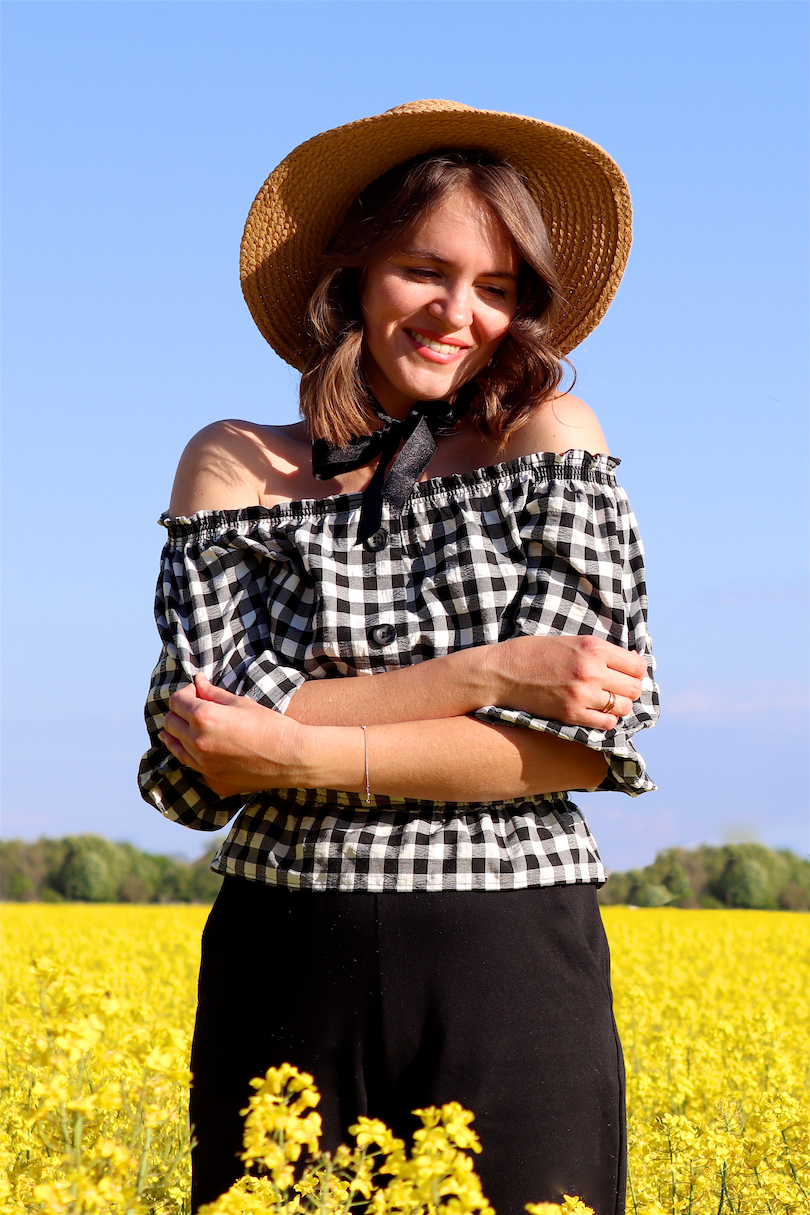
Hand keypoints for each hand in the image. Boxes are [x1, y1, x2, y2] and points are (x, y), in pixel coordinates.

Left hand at [159, 675, 314, 795]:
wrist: (291, 758)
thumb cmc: (270, 726)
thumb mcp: (241, 703)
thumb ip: (213, 693)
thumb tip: (198, 681)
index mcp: (204, 718)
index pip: (176, 701)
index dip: (185, 693)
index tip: (197, 691)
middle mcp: (198, 742)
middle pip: (170, 723)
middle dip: (179, 711)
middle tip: (195, 706)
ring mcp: (203, 764)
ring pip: (174, 745)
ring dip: (179, 732)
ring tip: (194, 725)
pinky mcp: (211, 778)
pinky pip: (189, 763)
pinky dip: (189, 751)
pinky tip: (202, 745)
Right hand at [486, 635, 646, 729]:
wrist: (501, 673)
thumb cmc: (533, 653)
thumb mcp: (569, 641)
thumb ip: (599, 652)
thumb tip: (632, 661)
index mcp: (592, 647)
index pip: (636, 665)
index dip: (636, 670)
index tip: (628, 673)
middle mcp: (591, 670)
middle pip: (633, 688)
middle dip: (629, 689)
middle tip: (618, 689)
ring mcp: (581, 694)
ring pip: (623, 707)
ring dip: (619, 706)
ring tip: (607, 702)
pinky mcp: (571, 714)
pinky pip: (606, 724)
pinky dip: (607, 720)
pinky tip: (596, 713)